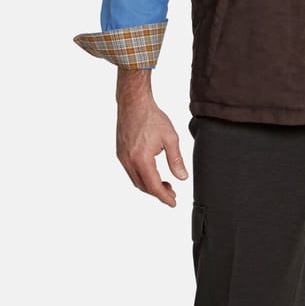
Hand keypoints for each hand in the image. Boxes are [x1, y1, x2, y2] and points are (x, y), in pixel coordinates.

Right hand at [115, 69, 188, 206]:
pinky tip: (152, 172)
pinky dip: (142, 177)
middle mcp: (129, 161)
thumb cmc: (152, 117)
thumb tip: (182, 178)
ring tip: (165, 184)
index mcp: (142, 159)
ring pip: (136, 180)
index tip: (173, 203)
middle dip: (158, 193)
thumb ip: (176, 159)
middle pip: (143, 186)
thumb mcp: (170, 138)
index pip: (154, 186)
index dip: (164, 197)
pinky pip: (131, 171)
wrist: (134, 103)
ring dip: (149, 186)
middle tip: (172, 193)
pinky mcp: (120, 152)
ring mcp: (122, 157)